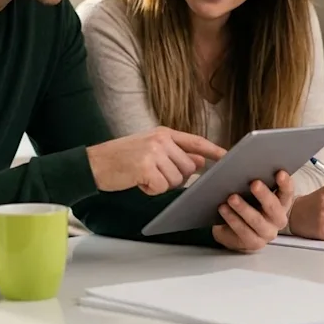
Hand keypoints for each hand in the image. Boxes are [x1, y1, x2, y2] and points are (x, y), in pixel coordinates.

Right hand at [86, 127, 227, 194]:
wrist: (94, 163)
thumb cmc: (122, 159)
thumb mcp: (151, 150)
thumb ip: (175, 153)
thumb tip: (199, 161)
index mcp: (164, 133)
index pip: (196, 141)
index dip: (214, 151)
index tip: (229, 158)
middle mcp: (161, 139)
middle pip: (189, 168)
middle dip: (175, 177)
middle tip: (152, 173)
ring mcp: (153, 152)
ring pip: (177, 180)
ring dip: (161, 185)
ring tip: (143, 176)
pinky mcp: (145, 167)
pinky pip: (161, 188)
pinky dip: (150, 190)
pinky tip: (137, 181)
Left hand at [211, 171, 294, 252]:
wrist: (233, 229)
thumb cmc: (246, 203)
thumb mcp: (250, 190)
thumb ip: (251, 178)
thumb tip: (241, 161)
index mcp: (281, 202)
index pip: (287, 192)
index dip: (285, 183)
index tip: (279, 173)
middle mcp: (278, 219)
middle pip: (274, 207)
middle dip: (264, 195)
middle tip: (254, 183)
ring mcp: (267, 233)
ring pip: (257, 221)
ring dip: (244, 209)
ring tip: (231, 198)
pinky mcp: (254, 243)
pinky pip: (244, 232)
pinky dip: (233, 220)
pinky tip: (223, 210)